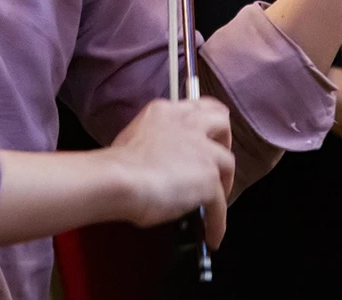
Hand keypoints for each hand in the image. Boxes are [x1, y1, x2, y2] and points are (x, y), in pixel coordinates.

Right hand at [108, 97, 234, 248]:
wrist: (117, 179)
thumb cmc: (114, 166)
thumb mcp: (132, 138)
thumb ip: (153, 140)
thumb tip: (158, 159)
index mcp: (166, 112)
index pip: (196, 107)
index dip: (205, 121)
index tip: (205, 134)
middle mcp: (188, 125)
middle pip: (221, 121)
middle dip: (224, 140)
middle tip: (216, 161)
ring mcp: (202, 151)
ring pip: (228, 162)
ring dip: (224, 182)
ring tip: (216, 202)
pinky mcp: (208, 178)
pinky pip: (220, 204)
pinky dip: (218, 221)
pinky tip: (212, 235)